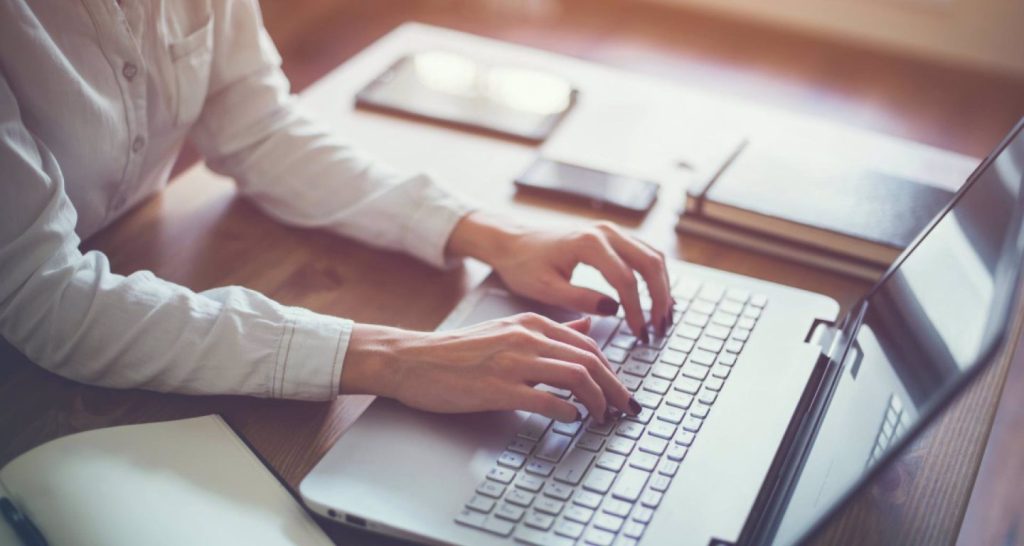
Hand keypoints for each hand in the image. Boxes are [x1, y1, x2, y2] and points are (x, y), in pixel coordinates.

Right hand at [340, 314, 640, 421]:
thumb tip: (587, 326)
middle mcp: (526, 338)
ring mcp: (513, 362)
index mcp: (531, 323)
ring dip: (597, 401)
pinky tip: (571, 419)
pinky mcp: (498, 388)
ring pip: (576, 377)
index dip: (612, 370)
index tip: (619, 390)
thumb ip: (549, 331)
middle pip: (590, 360)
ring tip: (603, 417)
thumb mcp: (507, 330)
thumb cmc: (458, 351)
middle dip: (614, 387)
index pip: (588, 344)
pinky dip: (567, 411)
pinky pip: (546, 399)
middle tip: (625, 408)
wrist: (413, 359)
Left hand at [447, 213, 673, 341]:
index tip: (639, 334)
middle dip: (659, 298)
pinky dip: (654, 276)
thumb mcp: (545, 289)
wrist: (512, 241)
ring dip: (662, 286)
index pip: (626, 280)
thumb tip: (614, 310)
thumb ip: (580, 299)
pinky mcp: (612, 237)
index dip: (637, 311)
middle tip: (659, 328)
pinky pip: (644, 253)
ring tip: (662, 317)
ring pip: (653, 256)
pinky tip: (656, 298)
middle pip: (650, 263)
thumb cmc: (523, 265)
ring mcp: (611, 231)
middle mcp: (605, 232)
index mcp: (589, 243)